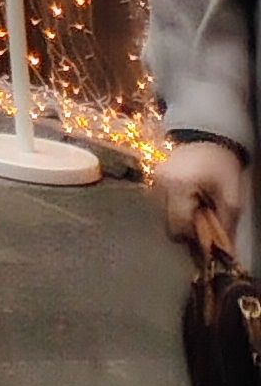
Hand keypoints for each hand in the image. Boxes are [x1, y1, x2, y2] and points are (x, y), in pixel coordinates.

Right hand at [157, 137, 246, 255]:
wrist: (209, 135)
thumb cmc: (221, 164)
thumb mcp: (231, 196)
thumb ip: (226, 223)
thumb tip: (223, 250)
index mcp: (177, 186)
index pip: (178, 225)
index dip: (192, 235)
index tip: (206, 233)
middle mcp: (160, 182)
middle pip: (167, 221)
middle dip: (185, 225)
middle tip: (203, 220)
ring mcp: (155, 176)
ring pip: (162, 212)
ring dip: (179, 215)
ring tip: (196, 205)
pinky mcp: (154, 174)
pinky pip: (161, 201)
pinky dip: (174, 205)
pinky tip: (188, 197)